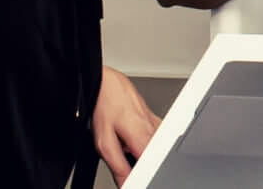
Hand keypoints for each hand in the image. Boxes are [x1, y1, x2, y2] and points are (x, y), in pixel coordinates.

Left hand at [92, 65, 159, 184]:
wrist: (106, 84)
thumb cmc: (105, 106)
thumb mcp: (104, 141)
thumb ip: (118, 165)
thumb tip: (126, 183)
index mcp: (143, 138)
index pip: (152, 168)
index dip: (142, 179)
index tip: (132, 181)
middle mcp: (155, 131)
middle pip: (157, 161)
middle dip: (144, 169)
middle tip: (129, 167)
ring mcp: (157, 125)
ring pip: (158, 150)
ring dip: (146, 157)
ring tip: (128, 150)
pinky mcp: (156, 121)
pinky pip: (157, 139)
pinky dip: (148, 146)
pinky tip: (134, 142)